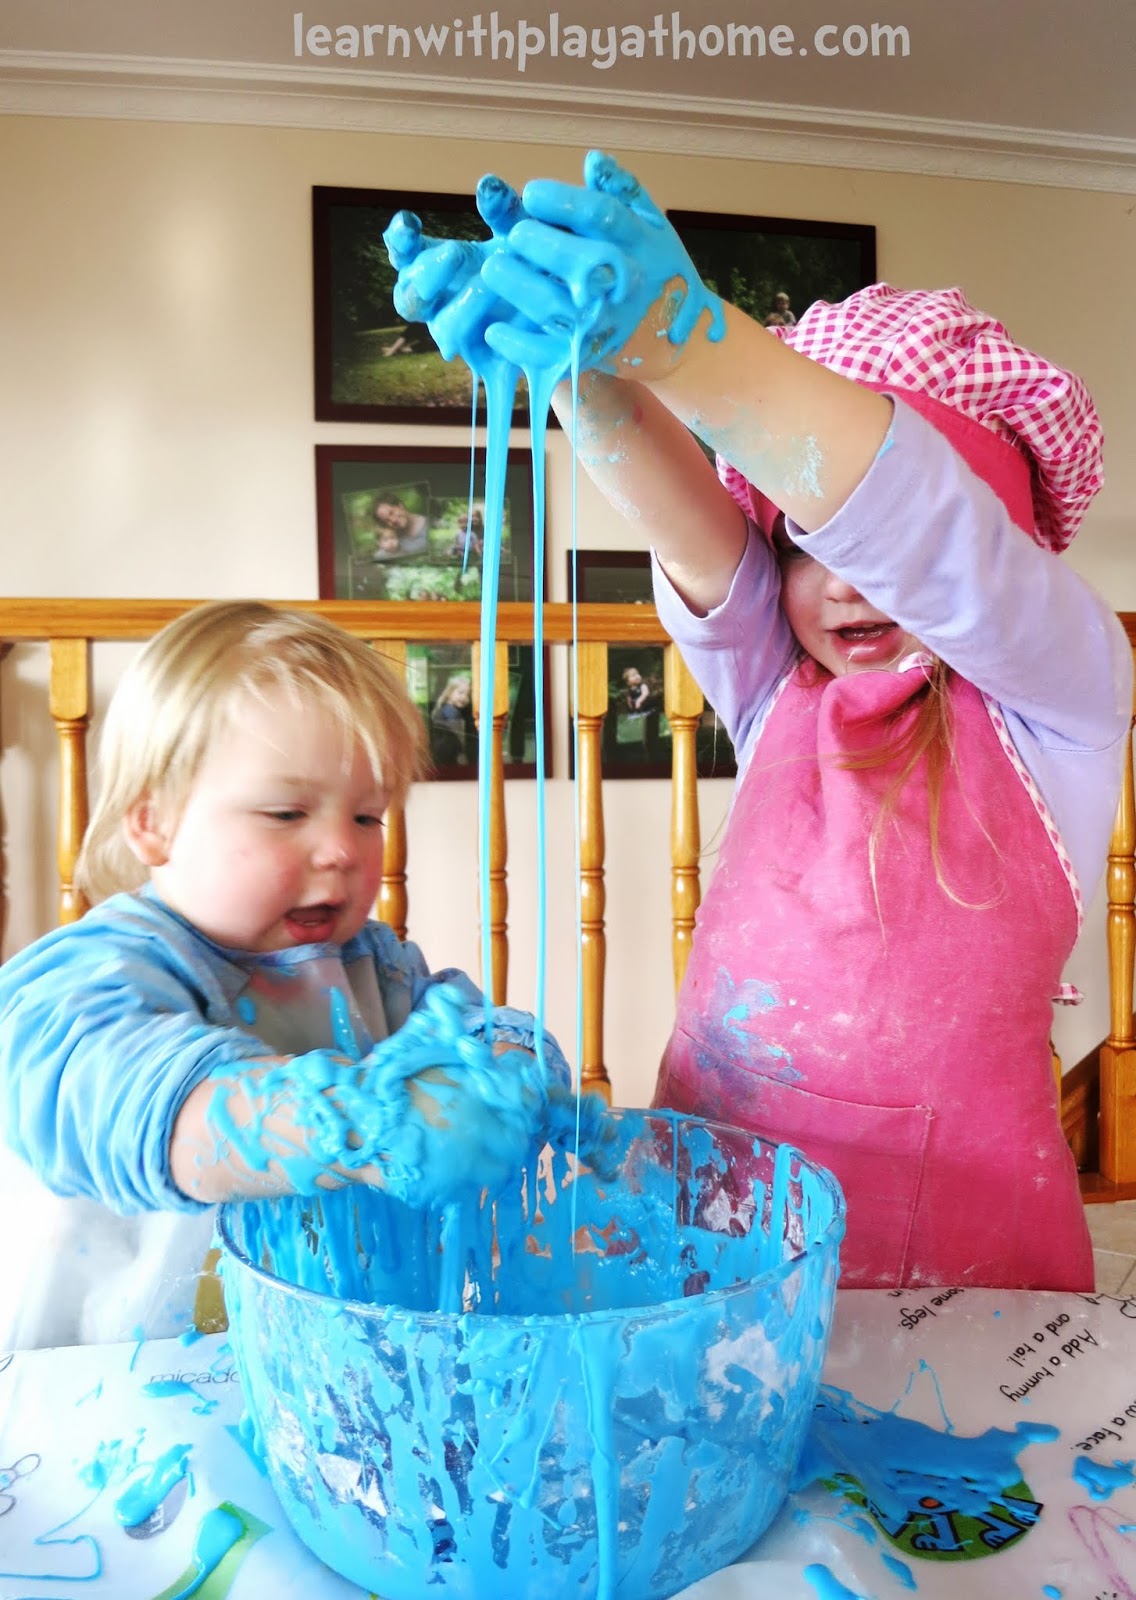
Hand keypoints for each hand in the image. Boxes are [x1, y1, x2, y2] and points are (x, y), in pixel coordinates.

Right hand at [384, 175, 531, 386]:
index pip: (403, 254)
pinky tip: (508, 350)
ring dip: (463, 307)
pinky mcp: (491, 364)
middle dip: (428, 276)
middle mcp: (439, 302)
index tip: (409, 224)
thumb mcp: (525, 229)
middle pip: (410, 299)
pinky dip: (497, 366)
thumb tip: (488, 185)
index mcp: (435, 264)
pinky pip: (485, 373)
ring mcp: (462, 336)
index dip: (400, 241)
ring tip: (487, 286)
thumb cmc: (535, 257)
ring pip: (445, 331)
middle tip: (455, 253)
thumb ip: (506, 212)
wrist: (575, 303)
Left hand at [482, 150, 724, 382]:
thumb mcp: (650, 226)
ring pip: (558, 308)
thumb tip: (592, 160)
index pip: (603, 216)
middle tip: (514, 234)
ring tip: (493, 268)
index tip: (530, 192)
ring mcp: (606, 323)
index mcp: (640, 243)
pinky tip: (494, 330)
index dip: (564, 203)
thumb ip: (621, 192)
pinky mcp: (589, 356)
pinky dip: (519, 345)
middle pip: (580, 262)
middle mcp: (625, 285)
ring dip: (520, 288)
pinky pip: (549, 355)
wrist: (678, 341)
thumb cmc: (655, 270)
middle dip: (540, 245)